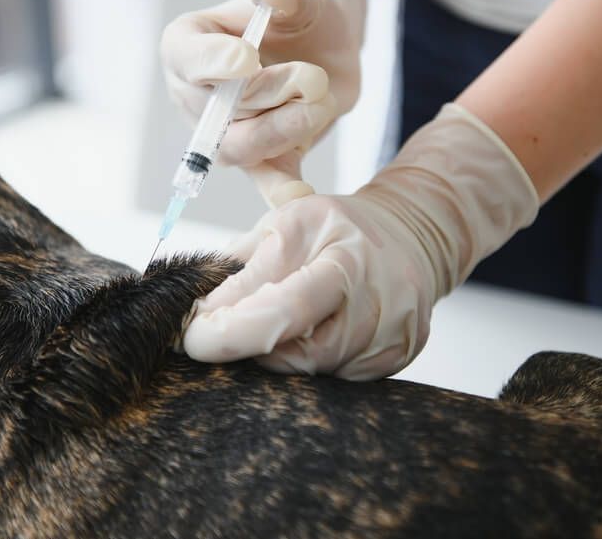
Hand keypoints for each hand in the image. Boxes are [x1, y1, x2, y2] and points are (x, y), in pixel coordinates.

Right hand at [160, 0, 366, 205]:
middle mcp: (196, 95)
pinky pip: (267, 178)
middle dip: (266, 95)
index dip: (213, 62)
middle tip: (311, 78)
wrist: (322, 36)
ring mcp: (225, 132)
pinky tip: (300, 198)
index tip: (247, 57)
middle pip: (217, 111)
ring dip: (284, 129)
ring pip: (241, 148)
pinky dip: (281, 190)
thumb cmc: (299, 8)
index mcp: (188, 46)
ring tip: (322, 101)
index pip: (187, 58)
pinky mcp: (264, 156)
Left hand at [183, 104, 538, 379]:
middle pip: (298, 353)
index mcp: (345, 256)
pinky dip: (309, 361)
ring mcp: (393, 334)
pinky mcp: (398, 358)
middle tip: (219, 334)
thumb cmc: (337, 227)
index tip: (192, 338)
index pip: (283, 308)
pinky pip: (337, 378)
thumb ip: (240, 267)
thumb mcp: (283, 223)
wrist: (409, 233)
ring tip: (270, 324)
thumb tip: (194, 312)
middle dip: (248, 347)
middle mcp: (377, 298)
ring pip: (313, 371)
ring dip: (278, 354)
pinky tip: (308, 335)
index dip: (231, 332)